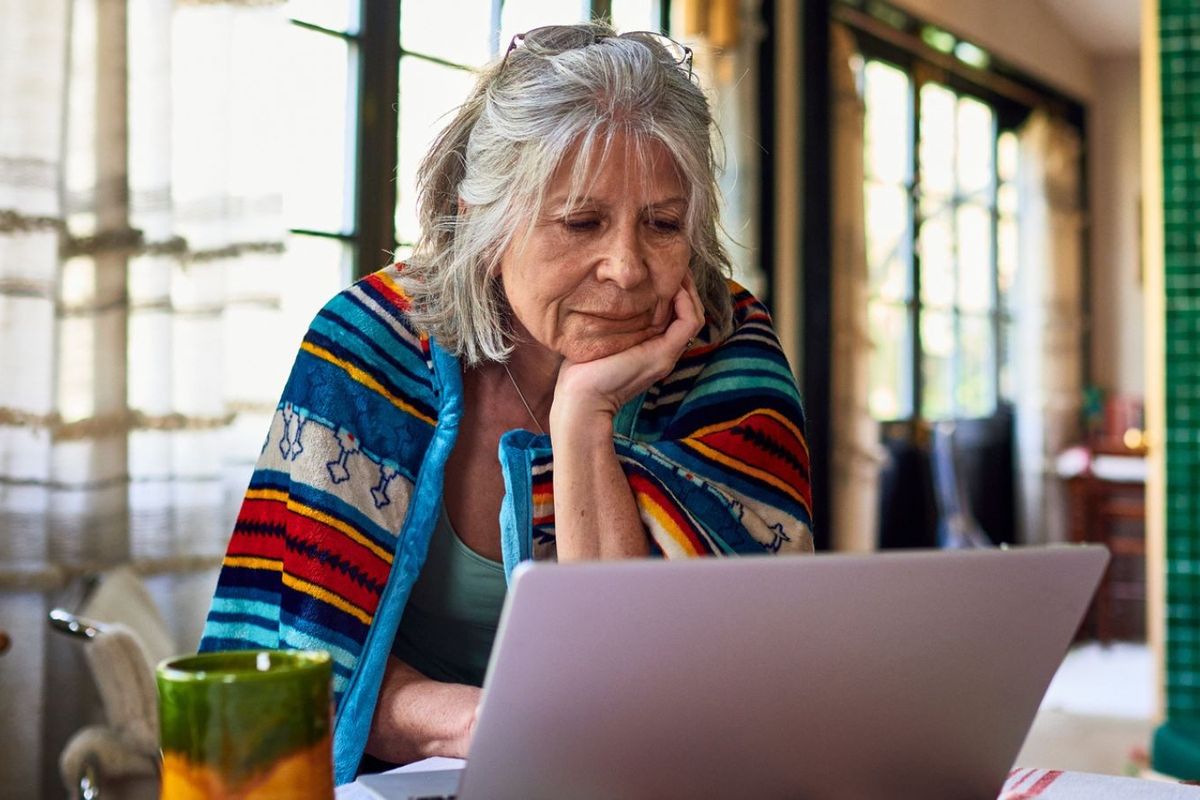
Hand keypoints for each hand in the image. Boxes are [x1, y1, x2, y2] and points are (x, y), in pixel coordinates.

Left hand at [551, 273, 703, 426]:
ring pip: (694, 315)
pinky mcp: (664, 354)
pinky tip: (671, 286)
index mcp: (650, 347)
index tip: (660, 268)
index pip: (674, 314)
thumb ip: (608, 318)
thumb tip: (598, 291)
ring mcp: (667, 353)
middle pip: (688, 312)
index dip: (673, 289)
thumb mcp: (598, 335)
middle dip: (683, 285)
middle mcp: (663, 350)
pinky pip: (689, 321)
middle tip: (672, 263)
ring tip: (676, 270)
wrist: (580, 397)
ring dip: (688, 289)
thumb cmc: (581, 368)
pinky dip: (685, 301)